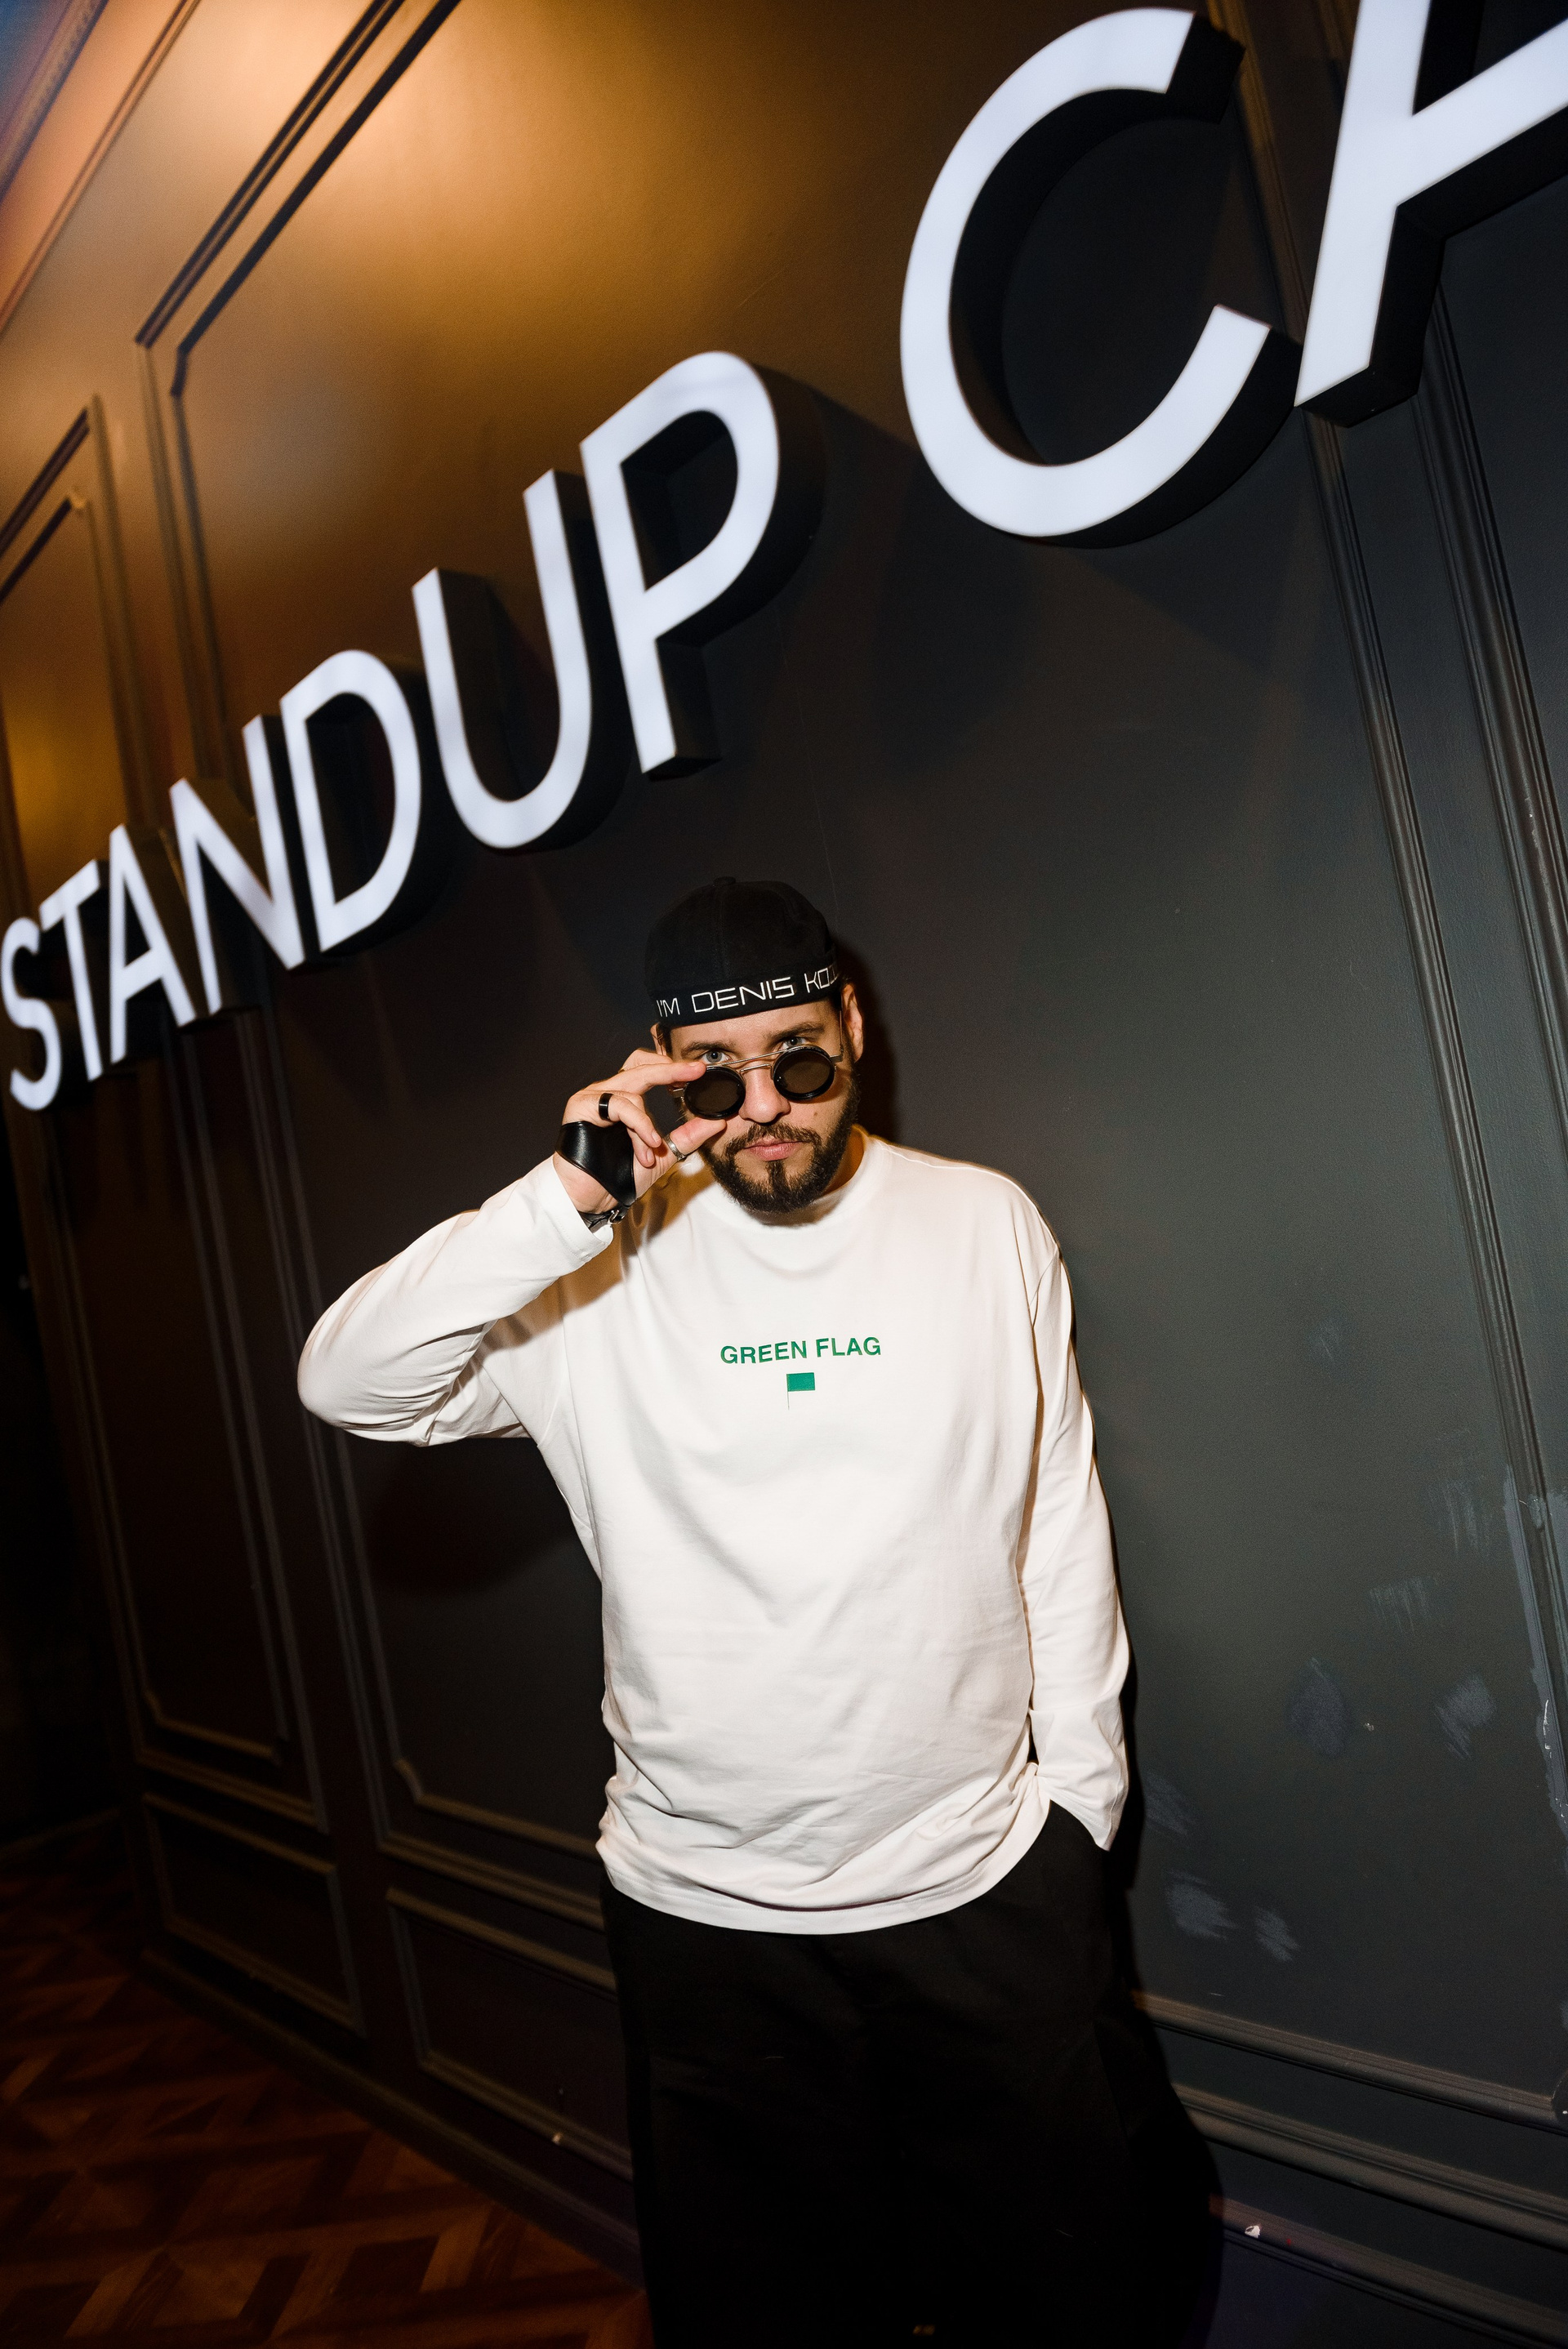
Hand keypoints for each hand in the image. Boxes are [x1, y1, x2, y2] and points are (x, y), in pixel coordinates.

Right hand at [554, 1049, 727, 1215]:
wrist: (590, 1198)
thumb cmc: (617, 1178)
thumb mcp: (662, 1156)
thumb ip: (687, 1137)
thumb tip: (717, 1122)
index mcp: (625, 1100)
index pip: (648, 1069)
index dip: (671, 1067)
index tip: (699, 1071)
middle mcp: (609, 1094)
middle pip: (640, 1065)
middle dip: (670, 1068)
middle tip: (696, 1071)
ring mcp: (594, 1098)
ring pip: (633, 1088)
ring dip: (648, 1123)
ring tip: (652, 1149)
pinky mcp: (582, 1105)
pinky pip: (619, 1104)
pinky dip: (638, 1123)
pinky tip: (647, 1144)